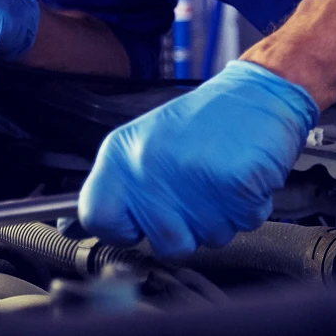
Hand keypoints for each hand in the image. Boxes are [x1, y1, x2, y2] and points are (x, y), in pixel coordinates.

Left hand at [79, 61, 318, 258]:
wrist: (259, 91)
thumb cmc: (205, 120)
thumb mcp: (144, 144)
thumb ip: (116, 187)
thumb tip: (75, 227)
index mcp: (121, 154)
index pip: (96, 217)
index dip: (121, 229)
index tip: (137, 222)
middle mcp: (150, 166)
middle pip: (165, 243)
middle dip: (188, 228)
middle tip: (197, 191)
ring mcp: (192, 177)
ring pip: (209, 239)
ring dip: (222, 217)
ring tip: (220, 177)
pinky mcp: (234, 183)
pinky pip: (244, 224)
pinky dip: (250, 207)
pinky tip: (241, 176)